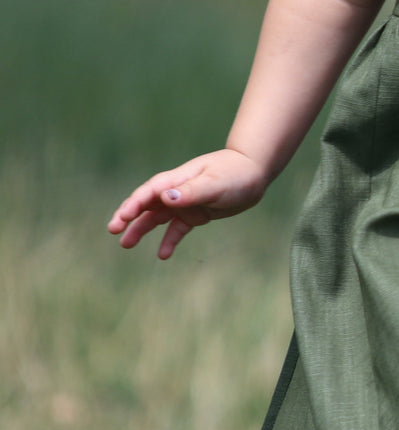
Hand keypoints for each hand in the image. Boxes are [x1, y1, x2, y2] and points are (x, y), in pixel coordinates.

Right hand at [107, 149, 267, 258]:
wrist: (253, 174)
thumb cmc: (235, 174)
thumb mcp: (215, 184)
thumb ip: (191, 191)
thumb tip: (166, 197)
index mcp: (177, 180)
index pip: (149, 192)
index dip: (134, 204)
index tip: (122, 218)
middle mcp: (176, 191)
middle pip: (146, 205)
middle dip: (128, 216)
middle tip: (113, 230)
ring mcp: (185, 203)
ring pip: (157, 218)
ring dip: (142, 229)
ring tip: (126, 244)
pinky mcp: (196, 214)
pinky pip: (178, 229)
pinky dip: (169, 241)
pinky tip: (162, 255)